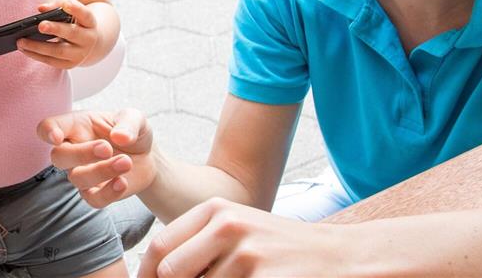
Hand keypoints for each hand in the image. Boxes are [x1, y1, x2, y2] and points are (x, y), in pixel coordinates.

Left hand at [17, 0, 101, 68]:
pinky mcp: (70, 65)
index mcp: (90, 22)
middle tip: (40, 25)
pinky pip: (51, 61)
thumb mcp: (69, 8)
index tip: (67, 4)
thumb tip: (41, 8)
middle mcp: (89, 39)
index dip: (77, 9)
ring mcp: (80, 54)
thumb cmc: (73, 20)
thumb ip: (56, 4)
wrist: (87, 43)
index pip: (85, 15)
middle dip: (56, 29)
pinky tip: (24, 49)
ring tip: (21, 41)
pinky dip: (36, 55)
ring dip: (38, 46)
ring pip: (58, 50)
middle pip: (72, 33)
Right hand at [37, 108, 156, 207]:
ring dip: (101, 171)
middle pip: (58, 156)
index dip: (47, 131)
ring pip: (77, 178)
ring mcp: (82, 172)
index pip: (49, 127)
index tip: (56, 137)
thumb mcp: (136, 118)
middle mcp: (73, 149)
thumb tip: (119, 137)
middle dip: (80, 154)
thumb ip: (128, 123)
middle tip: (107, 148)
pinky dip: (108, 193)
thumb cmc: (132, 131)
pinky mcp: (95, 192)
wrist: (146, 157)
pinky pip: (93, 199)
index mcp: (77, 125)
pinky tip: (123, 182)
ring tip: (126, 162)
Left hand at [139, 198, 340, 277]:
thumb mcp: (235, 231)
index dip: (147, 275)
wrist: (334, 256)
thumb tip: (155, 272)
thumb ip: (196, 245)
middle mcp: (228, 226)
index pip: (160, 247)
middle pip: (171, 272)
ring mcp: (247, 255)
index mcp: (215, 210)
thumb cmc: (275, 248)